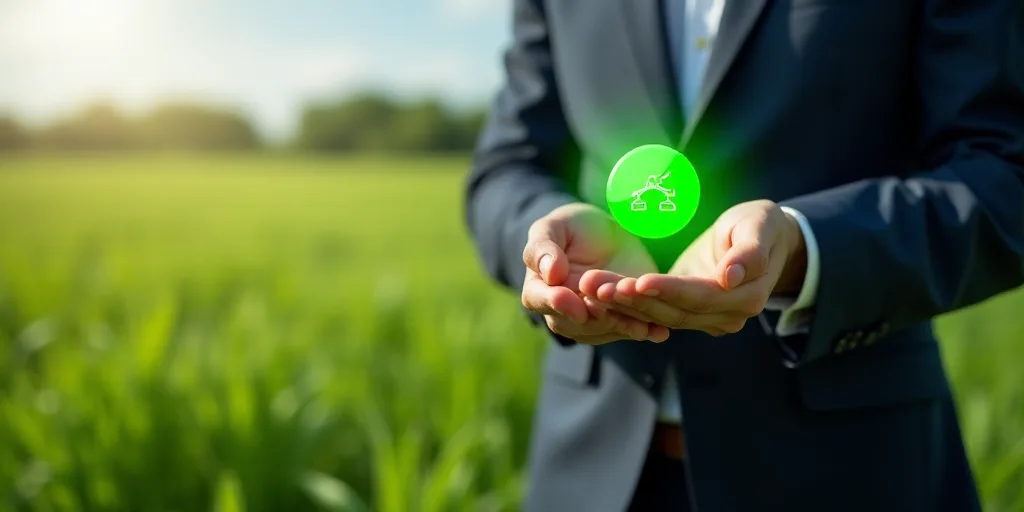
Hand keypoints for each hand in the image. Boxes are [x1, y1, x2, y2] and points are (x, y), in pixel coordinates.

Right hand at [521, 202, 670, 343]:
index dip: (553, 301)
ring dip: (622, 328)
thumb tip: (550, 273)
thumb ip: (544, 247)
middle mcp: (562, 312)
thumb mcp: (555, 226)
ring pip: (603, 330)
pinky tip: (659, 332)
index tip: (567, 299)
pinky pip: (628, 329)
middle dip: (595, 318)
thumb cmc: (572, 228)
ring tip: (642, 328)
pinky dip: (643, 331)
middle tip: (611, 311)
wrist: (605, 234)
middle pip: (573, 323)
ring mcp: (591, 321)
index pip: (539, 299)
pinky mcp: (619, 320)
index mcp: (539, 289)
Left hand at [579, 200, 806, 335]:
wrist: (761, 238)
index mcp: (746, 297)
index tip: (638, 281)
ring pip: (660, 314)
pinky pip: (655, 311)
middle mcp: (727, 316)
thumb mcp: (761, 226)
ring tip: (592, 288)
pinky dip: (628, 304)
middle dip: (634, 299)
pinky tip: (600, 294)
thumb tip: (731, 277)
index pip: (700, 296)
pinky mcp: (689, 313)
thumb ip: (750, 252)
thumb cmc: (761, 225)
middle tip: (598, 286)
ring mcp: (708, 319)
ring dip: (624, 304)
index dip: (668, 291)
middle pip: (674, 310)